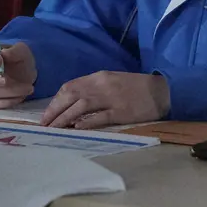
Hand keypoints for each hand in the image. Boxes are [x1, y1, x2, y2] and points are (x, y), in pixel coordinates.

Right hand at [0, 42, 36, 109]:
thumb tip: (4, 53)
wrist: (24, 77)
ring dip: (7, 92)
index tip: (0, 62)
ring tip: (25, 89)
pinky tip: (18, 98)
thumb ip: (15, 51)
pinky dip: (4, 103)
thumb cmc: (20, 61)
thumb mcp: (23, 52)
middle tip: (9, 81)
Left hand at [41, 71, 170, 128]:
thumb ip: (93, 89)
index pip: (70, 87)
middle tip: (44, 124)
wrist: (162, 91)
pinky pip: (100, 117)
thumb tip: (73, 104)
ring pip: (80, 106)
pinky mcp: (122, 111)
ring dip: (64, 118)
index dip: (56, 101)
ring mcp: (111, 98)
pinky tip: (76, 128)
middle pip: (71, 95)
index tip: (47, 113)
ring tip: (54, 129)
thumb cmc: (136, 88)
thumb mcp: (112, 82)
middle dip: (55, 110)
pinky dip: (86, 122)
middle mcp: (101, 85)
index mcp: (98, 77)